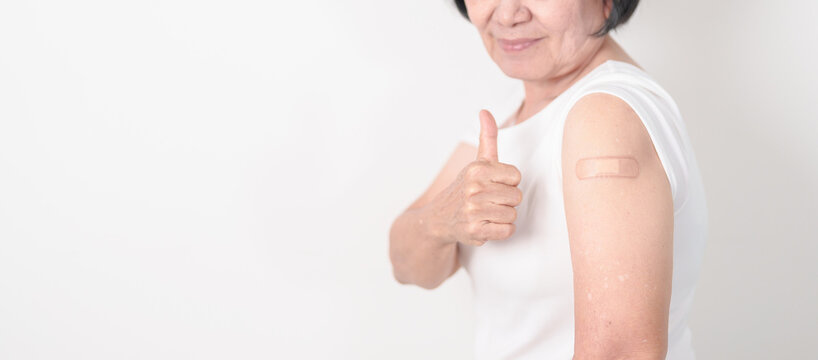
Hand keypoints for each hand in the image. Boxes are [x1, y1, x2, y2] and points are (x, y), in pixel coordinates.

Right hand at [431, 110, 522, 246]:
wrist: (440, 218)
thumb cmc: (465, 188)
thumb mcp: (477, 162)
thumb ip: (487, 137)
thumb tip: (485, 112)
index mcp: (477, 169)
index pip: (516, 177)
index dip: (508, 183)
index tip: (493, 185)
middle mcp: (474, 188)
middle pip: (516, 197)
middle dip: (506, 201)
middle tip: (489, 201)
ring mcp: (473, 210)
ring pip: (512, 214)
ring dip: (502, 216)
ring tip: (487, 213)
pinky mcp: (475, 230)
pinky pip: (507, 231)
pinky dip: (500, 231)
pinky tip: (486, 225)